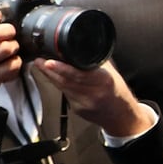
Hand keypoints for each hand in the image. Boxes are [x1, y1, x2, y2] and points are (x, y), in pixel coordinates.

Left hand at [33, 59, 153, 136]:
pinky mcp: (77, 110)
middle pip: (66, 81)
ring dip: (50, 75)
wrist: (122, 117)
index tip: (49, 61)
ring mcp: (84, 103)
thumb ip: (98, 62)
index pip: (80, 74)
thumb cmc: (119, 94)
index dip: (62, 68)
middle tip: (39, 60)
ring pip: (62, 87)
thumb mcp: (113, 74)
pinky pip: (64, 94)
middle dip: (49, 70)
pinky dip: (58, 85)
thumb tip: (83, 46)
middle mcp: (93, 94)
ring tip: (41, 65)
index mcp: (104, 81)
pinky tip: (54, 78)